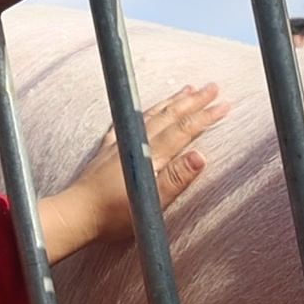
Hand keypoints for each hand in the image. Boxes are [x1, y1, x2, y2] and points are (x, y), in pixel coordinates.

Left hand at [40, 83, 228, 263]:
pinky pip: (129, 121)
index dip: (206, 116)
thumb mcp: (152, 203)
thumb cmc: (114, 216)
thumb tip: (201, 156)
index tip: (226, 105)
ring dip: (172, 102)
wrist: (76, 215)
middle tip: (213, 87)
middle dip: (194, 100)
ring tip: (187, 89)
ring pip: (152, 114)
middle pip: (170, 115)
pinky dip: (142, 112)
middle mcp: (136, 142)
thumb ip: (176, 179)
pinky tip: (144, 109)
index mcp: (151, 155)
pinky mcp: (108, 151)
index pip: (185, 130)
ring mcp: (121, 144)